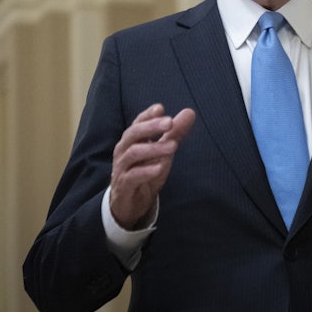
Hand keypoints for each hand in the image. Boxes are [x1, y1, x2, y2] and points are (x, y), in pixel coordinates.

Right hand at [109, 103, 194, 229]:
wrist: (130, 204)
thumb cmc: (145, 172)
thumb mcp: (163, 152)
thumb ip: (174, 133)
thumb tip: (190, 112)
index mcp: (132, 141)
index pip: (137, 123)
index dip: (147, 115)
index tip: (160, 108)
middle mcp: (124, 151)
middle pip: (133, 134)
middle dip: (151, 127)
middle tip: (169, 122)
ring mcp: (122, 168)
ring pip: (133, 154)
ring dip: (153, 148)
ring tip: (173, 145)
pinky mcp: (124, 186)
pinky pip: (132, 176)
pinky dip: (146, 171)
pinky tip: (160, 167)